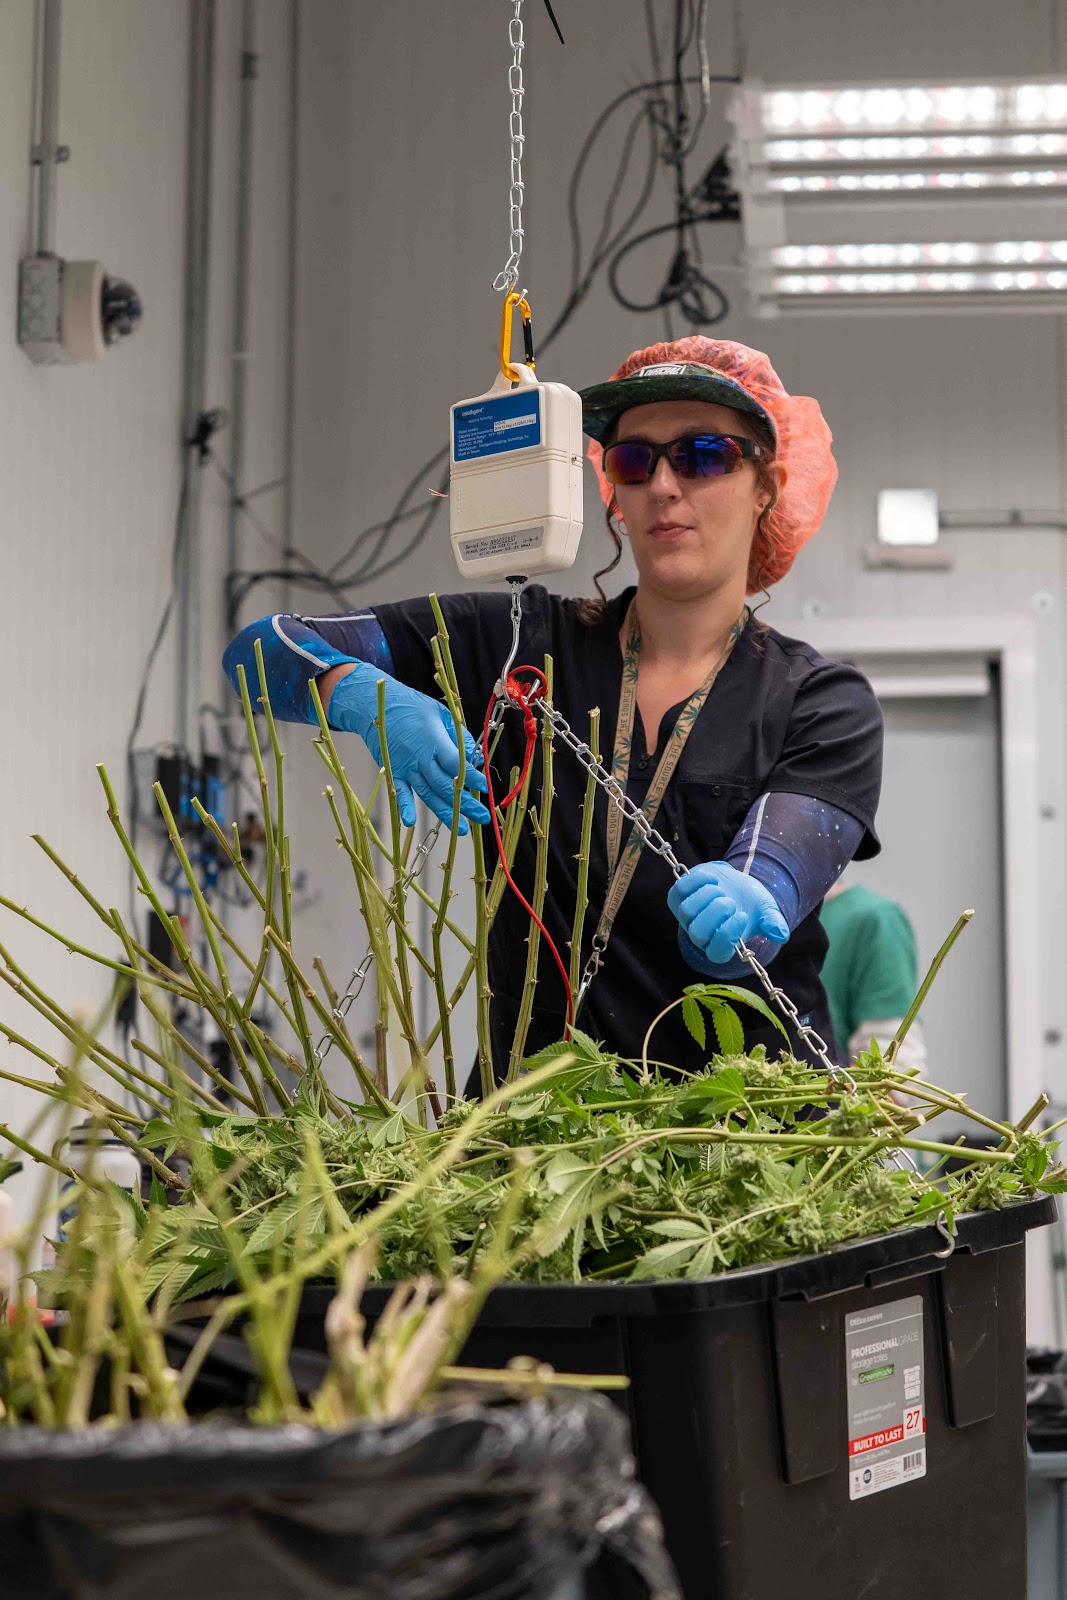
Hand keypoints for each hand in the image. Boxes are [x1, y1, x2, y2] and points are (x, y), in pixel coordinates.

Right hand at [327, 665, 489, 832]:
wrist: (376, 705)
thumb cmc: (412, 707)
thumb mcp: (442, 714)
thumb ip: (460, 737)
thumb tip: (477, 758)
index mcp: (434, 740)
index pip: (456, 763)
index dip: (471, 776)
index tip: (485, 786)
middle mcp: (420, 757)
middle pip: (445, 784)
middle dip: (465, 803)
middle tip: (482, 816)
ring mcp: (405, 767)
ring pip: (428, 794)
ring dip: (445, 812)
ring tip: (462, 828)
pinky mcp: (393, 772)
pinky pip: (399, 792)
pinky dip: (404, 807)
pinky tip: (410, 822)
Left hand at [667, 861, 788, 964]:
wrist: (734, 883)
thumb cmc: (749, 903)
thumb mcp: (766, 911)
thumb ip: (773, 923)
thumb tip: (781, 934)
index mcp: (722, 944)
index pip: (717, 953)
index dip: (727, 935)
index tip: (742, 915)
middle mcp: (701, 935)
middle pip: (698, 934)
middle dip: (716, 913)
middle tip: (730, 901)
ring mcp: (687, 917)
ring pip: (687, 911)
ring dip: (706, 896)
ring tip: (720, 889)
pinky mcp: (678, 899)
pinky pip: (679, 892)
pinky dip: (696, 882)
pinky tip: (711, 878)